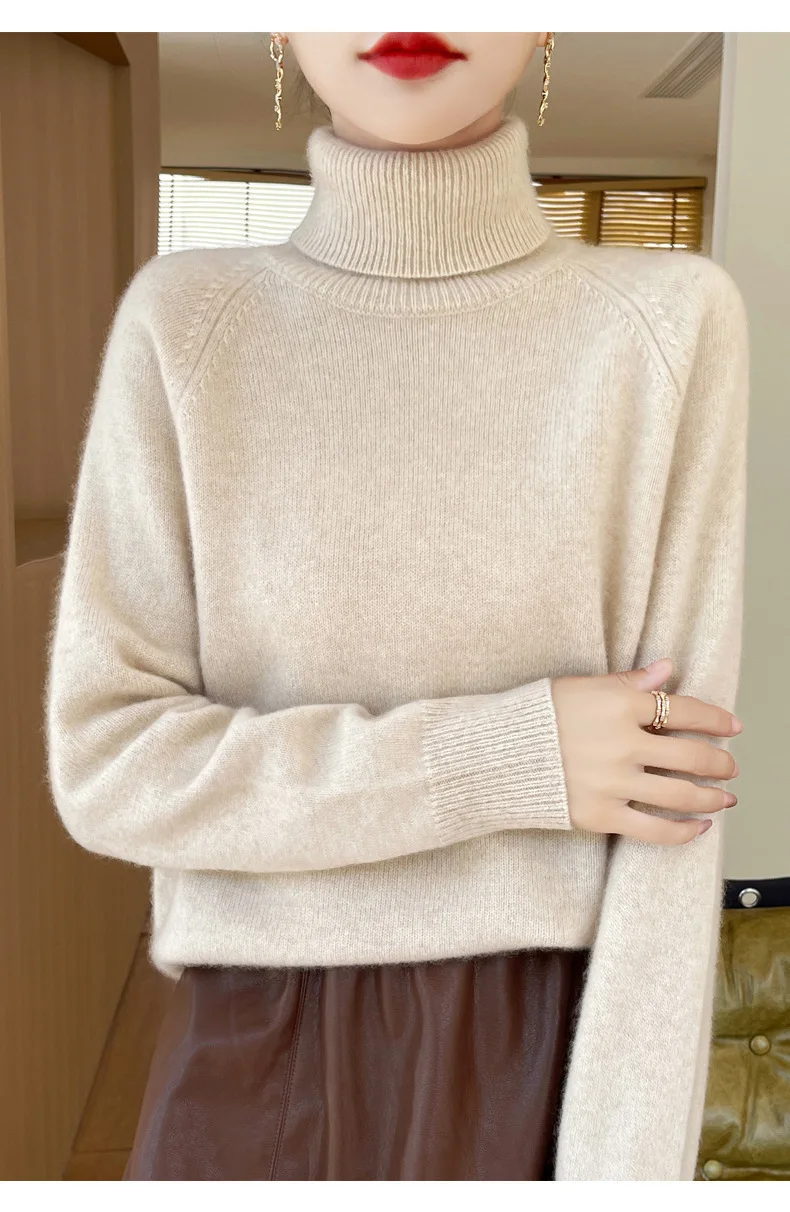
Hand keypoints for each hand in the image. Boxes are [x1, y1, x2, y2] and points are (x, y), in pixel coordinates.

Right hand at [550, 657, 740, 844]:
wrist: (491, 757)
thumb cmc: (533, 717)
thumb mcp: (578, 687)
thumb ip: (626, 682)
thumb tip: (666, 669)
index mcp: (619, 705)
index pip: (684, 711)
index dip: (716, 720)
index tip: (732, 727)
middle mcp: (623, 744)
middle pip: (692, 756)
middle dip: (720, 763)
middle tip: (730, 766)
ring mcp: (614, 783)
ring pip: (682, 795)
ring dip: (712, 798)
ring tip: (724, 798)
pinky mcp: (601, 815)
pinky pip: (656, 830)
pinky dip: (685, 832)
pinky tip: (700, 827)